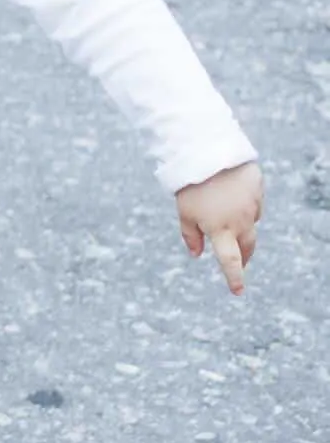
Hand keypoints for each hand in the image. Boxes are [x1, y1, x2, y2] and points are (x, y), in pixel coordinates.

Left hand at [176, 161, 262, 294]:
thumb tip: (197, 254)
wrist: (207, 152)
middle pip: (247, 246)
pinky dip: (246, 205)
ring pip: (251, 222)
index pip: (230, 260)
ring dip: (243, 226)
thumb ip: (191, 236)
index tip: (238, 291)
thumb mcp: (184, 213)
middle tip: (240, 261)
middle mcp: (240, 220)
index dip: (235, 277)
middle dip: (244, 255)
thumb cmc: (191, 186)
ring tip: (227, 214)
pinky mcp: (258, 189)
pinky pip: (255, 203)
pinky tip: (234, 194)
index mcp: (220, 229)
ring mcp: (252, 204)